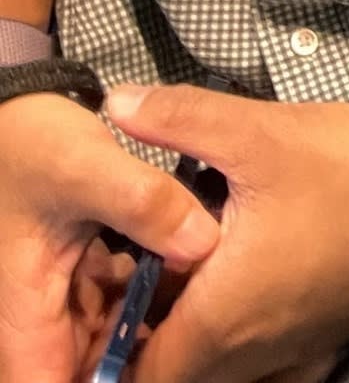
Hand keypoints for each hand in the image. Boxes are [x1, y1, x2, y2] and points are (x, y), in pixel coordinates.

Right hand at [0, 88, 219, 382]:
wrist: (15, 115)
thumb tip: (204, 244)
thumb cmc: (33, 146)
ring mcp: (60, 300)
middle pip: (86, 372)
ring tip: (198, 294)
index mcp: (26, 316)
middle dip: (133, 359)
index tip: (155, 369)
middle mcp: (39, 320)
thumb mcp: (87, 167)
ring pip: (104, 343)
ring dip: (144, 329)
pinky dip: (145, 296)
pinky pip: (114, 307)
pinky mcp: (80, 277)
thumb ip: (142, 203)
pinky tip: (184, 265)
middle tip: (194, 324)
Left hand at [103, 85, 348, 382]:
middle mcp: (252, 354)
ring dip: (192, 331)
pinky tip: (245, 276)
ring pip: (217, 368)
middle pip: (175, 373)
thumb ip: (178, 118)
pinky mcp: (325, 338)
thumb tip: (114, 104)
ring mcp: (293, 351)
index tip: (107, 288)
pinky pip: (260, 362)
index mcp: (221, 319)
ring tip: (186, 266)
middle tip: (140, 267)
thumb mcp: (258, 131)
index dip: (111, 343)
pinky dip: (236, 337)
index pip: (139, 373)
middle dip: (147, 334)